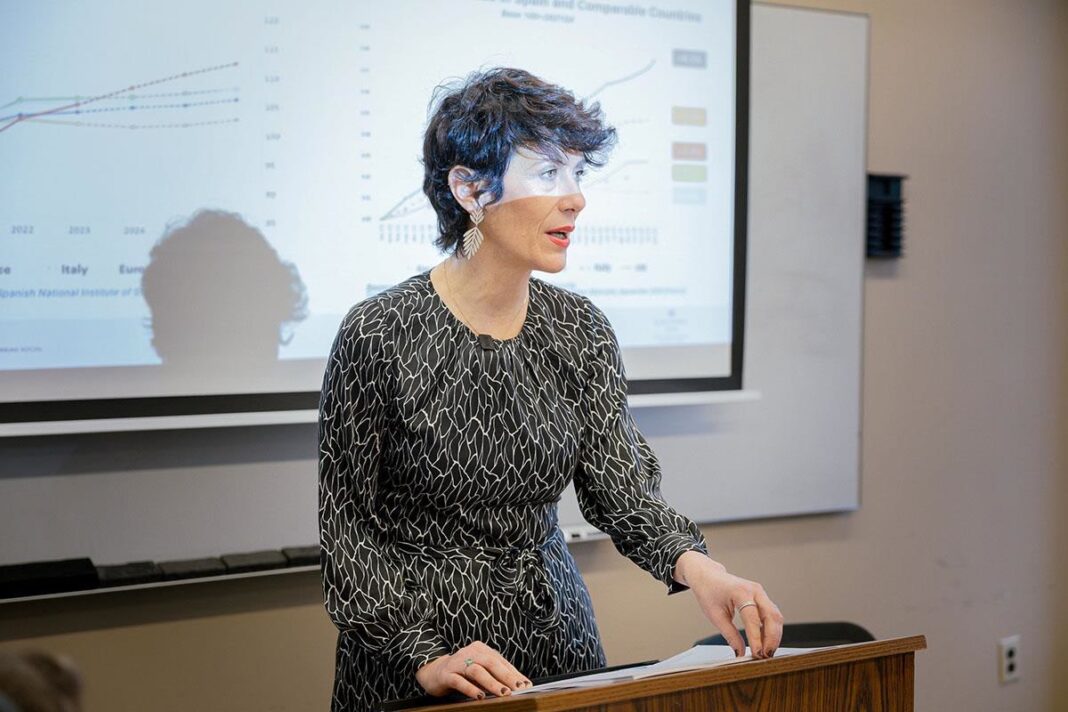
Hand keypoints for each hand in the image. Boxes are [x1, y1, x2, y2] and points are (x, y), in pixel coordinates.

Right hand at [415, 641, 532, 699]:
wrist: (434, 673)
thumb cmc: (462, 673)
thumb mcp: (480, 672)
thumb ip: (494, 676)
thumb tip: (516, 686)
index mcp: (480, 649)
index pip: (500, 661)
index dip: (514, 673)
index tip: (526, 685)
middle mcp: (469, 653)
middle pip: (490, 662)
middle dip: (506, 676)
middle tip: (518, 688)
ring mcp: (457, 662)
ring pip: (476, 670)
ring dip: (491, 682)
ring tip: (503, 693)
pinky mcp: (446, 674)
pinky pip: (459, 681)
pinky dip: (470, 688)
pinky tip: (479, 696)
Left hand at [674, 551, 783, 658]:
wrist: (708, 576)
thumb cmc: (709, 592)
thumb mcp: (715, 615)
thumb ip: (730, 635)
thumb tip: (740, 653)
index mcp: (740, 592)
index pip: (752, 618)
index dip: (756, 638)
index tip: (757, 654)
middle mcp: (754, 590)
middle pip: (772, 616)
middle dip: (772, 638)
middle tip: (766, 656)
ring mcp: (760, 592)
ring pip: (775, 616)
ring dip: (774, 635)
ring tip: (767, 652)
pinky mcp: (762, 597)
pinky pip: (772, 614)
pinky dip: (771, 629)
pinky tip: (766, 642)